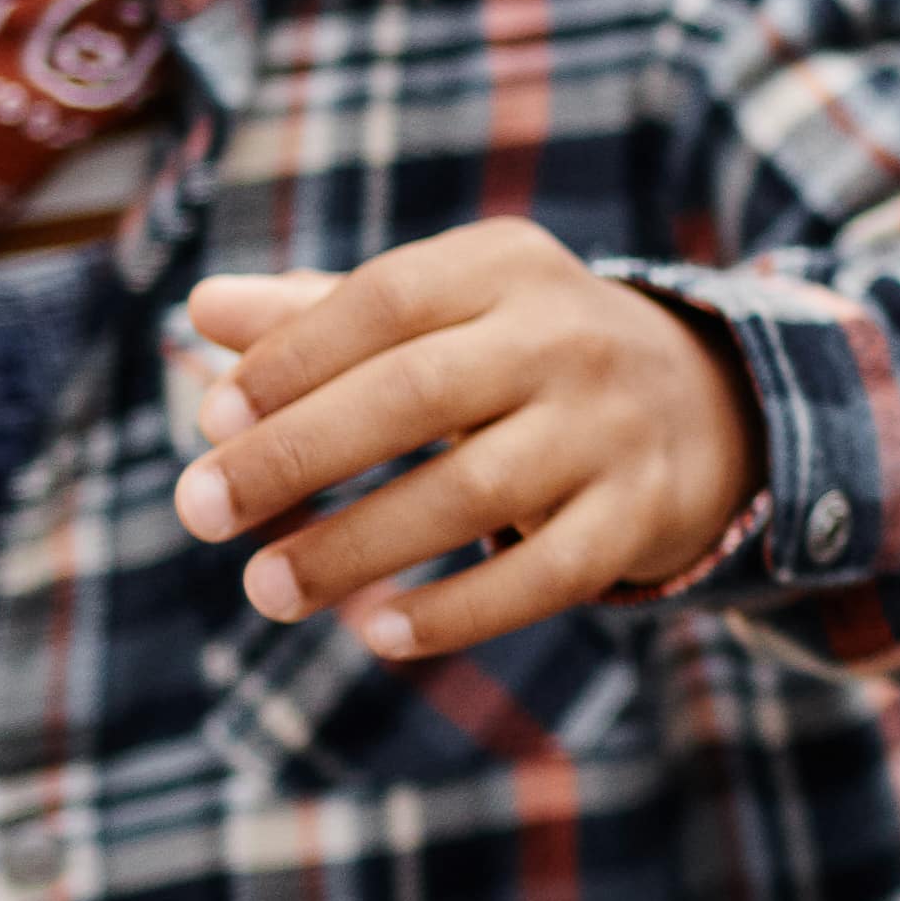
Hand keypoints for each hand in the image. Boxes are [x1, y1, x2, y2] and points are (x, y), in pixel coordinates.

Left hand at [172, 225, 765, 657]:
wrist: (703, 404)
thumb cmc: (520, 355)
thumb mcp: (440, 311)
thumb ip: (321, 315)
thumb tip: (201, 311)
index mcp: (505, 267)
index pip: (385, 301)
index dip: (292, 360)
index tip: (211, 422)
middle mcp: (568, 336)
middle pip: (417, 394)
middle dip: (296, 456)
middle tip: (196, 512)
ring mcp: (612, 429)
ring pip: (474, 493)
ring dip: (357, 547)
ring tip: (267, 590)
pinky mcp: (639, 516)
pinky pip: (545, 575)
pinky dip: (459, 612)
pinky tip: (379, 633)